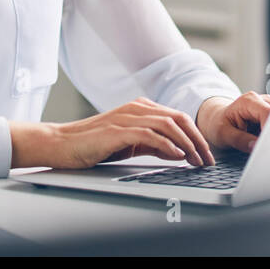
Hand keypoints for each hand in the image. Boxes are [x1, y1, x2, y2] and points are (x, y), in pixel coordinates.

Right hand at [13, 97, 215, 169]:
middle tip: (207, 160)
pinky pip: (149, 134)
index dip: (196, 136)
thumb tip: (179, 152)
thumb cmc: (93, 145)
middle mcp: (136, 108)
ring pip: (168, 124)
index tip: (206, 154)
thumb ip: (153, 145)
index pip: (178, 117)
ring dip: (187, 144)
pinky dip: (167, 145)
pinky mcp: (117, 131)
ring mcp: (126, 117)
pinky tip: (176, 156)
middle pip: (178, 118)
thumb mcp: (129, 144)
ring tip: (196, 160)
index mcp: (140, 108)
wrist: (62, 144)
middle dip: (197, 140)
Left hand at [195, 91, 269, 152]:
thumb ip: (239, 140)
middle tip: (266, 148)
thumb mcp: (223, 134)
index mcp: (249, 101)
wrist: (217, 119)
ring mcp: (268, 107)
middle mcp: (262, 100)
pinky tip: (264, 140)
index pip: (268, 114)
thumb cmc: (219, 124)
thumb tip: (255, 146)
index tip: (266, 145)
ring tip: (262, 143)